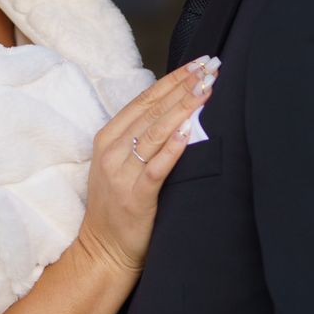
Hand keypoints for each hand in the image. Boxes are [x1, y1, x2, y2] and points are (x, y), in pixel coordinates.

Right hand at [79, 60, 218, 277]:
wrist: (103, 250)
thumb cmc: (117, 207)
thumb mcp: (118, 164)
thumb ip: (139, 138)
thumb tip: (174, 108)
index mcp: (107, 139)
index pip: (143, 100)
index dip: (172, 79)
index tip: (198, 63)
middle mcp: (112, 152)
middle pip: (152, 110)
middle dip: (183, 86)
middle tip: (210, 67)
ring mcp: (122, 174)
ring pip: (156, 132)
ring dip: (183, 108)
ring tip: (207, 89)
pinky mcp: (136, 196)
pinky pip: (156, 167)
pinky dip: (173, 147)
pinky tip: (189, 130)